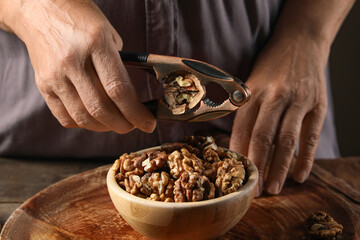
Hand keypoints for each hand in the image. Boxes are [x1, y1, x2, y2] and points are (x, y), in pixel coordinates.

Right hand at [13, 0, 155, 132]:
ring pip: (82, 116)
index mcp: (96, 43)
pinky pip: (64, 116)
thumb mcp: (108, 33)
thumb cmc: (82, 20)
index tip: (148, 123)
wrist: (40, 10)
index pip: (118, 89)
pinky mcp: (43, 84)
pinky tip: (94, 120)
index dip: (136, 112)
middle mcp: (73, 60)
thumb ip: (119, 64)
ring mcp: (55, 74)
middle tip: (134, 126)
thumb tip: (131, 97)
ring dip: (104, 127)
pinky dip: (83, 124)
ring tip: (116, 124)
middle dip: (123, 125)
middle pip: (101, 108)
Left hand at [230, 36, 327, 195]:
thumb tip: (237, 143)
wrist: (300, 42)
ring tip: (274, 189)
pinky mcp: (318, 104)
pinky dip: (306, 158)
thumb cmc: (270, 66)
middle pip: (263, 136)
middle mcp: (274, 96)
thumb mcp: (250, 82)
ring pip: (287, 139)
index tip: (236, 174)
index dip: (239, 154)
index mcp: (253, 92)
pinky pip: (311, 135)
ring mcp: (298, 100)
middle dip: (257, 166)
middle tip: (254, 190)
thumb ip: (244, 109)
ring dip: (279, 167)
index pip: (242, 129)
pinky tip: (299, 175)